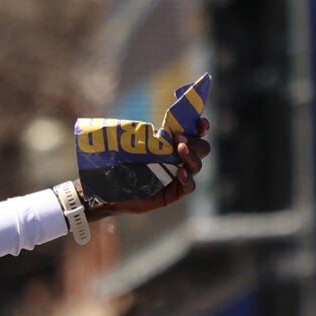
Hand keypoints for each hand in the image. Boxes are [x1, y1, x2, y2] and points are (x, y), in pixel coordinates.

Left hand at [91, 119, 210, 219]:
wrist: (112, 190)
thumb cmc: (123, 164)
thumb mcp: (134, 146)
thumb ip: (143, 135)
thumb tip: (142, 123)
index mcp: (175, 145)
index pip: (195, 133)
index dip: (201, 127)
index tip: (200, 122)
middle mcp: (181, 160)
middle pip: (202, 149)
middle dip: (195, 142)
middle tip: (179, 138)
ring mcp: (180, 177)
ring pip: (197, 166)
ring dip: (191, 156)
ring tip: (180, 149)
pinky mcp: (175, 193)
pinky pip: (189, 186)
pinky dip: (187, 179)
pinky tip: (180, 172)